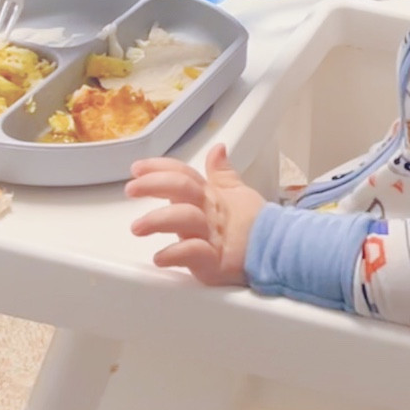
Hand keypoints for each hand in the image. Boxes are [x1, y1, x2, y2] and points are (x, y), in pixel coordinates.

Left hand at [126, 144, 263, 285]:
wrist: (277, 251)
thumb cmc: (254, 224)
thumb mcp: (238, 193)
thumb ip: (222, 173)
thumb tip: (218, 149)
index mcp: (212, 195)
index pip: (184, 174)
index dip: (160, 167)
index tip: (137, 168)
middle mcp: (209, 212)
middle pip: (182, 189)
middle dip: (154, 185)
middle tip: (131, 188)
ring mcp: (212, 235)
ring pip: (185, 219)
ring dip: (158, 221)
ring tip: (137, 227)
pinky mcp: (216, 261)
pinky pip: (195, 254)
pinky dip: (176, 254)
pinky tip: (160, 257)